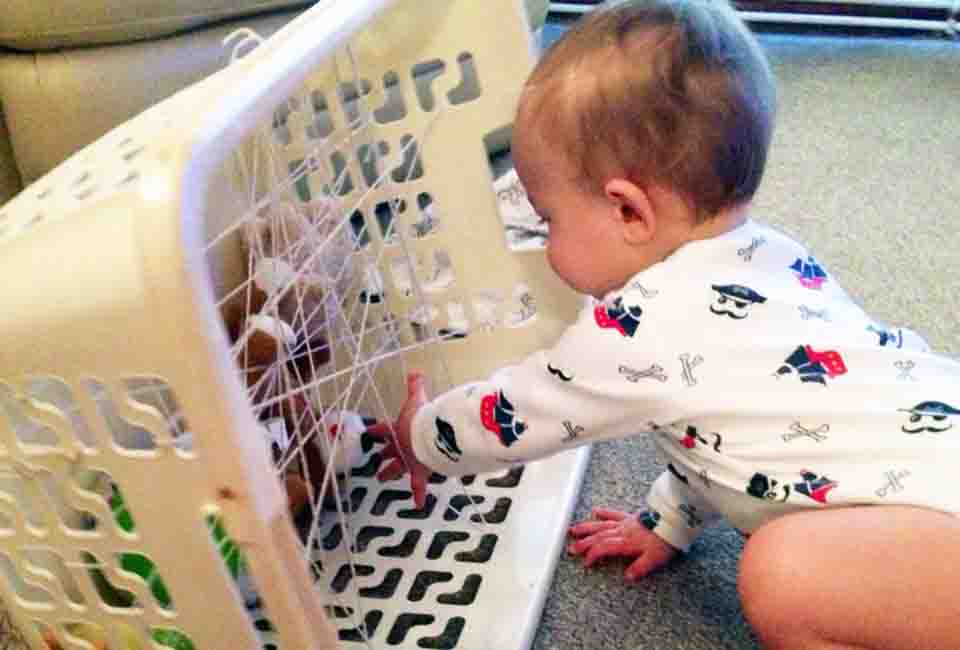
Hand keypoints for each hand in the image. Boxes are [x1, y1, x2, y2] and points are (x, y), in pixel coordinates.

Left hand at [365, 372, 432, 507]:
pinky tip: (418, 505)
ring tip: (383, 479)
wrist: (427, 436)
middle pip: (388, 453)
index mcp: (398, 430)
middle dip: (382, 458)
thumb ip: (416, 386)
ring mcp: (408, 461)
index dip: (376, 432)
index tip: (369, 433)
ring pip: (397, 469)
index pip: (383, 430)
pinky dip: (419, 494)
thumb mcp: (417, 399)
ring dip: (390, 474)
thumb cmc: (420, 418)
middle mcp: (401, 447)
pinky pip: (419, 485)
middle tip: (376, 463)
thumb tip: (416, 371)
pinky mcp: (419, 471)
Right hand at [568, 507, 678, 581]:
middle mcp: (622, 531)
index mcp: (626, 542)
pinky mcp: (631, 517)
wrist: (673, 522)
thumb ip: (639, 568)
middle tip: (571, 548)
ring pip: (602, 525)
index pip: (604, 548)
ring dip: (587, 527)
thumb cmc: (665, 541)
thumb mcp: (654, 559)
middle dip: (583, 542)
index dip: (593, 554)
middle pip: (598, 536)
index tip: (586, 562)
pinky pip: (614, 514)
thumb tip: (627, 577)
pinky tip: (595, 511)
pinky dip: (604, 513)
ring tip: (574, 530)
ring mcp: (625, 523)